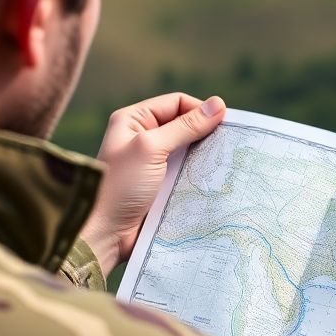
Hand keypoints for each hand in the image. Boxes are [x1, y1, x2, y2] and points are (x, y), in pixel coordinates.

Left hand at [79, 93, 225, 275]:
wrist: (106, 233)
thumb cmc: (121, 186)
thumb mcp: (152, 149)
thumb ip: (185, 126)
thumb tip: (218, 104)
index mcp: (134, 120)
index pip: (176, 103)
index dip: (200, 110)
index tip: (224, 124)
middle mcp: (144, 137)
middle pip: (185, 125)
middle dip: (206, 133)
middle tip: (228, 143)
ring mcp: (154, 162)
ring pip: (190, 149)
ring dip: (206, 155)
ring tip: (225, 161)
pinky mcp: (163, 183)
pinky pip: (189, 171)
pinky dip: (202, 173)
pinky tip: (215, 178)